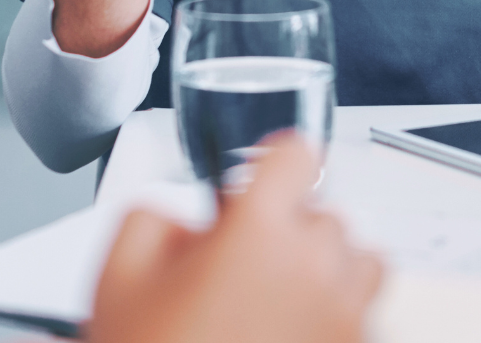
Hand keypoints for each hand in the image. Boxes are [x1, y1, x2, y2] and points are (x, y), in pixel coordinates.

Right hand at [90, 133, 383, 342]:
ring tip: (274, 302)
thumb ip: (154, 218)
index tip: (257, 185)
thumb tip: (189, 219)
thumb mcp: (118, 275)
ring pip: (358, 262)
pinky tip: (287, 338)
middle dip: (286, 231)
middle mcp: (314, 268)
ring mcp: (343, 317)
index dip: (271, 166)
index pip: (296, 155)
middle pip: (324, 214)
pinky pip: (362, 316)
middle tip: (239, 269)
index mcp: (259, 233)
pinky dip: (335, 317)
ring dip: (324, 270)